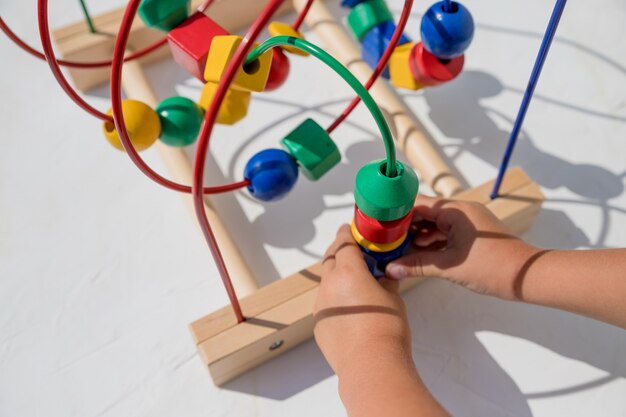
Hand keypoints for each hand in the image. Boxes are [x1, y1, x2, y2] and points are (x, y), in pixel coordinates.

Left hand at [316, 225, 450, 416]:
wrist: (371, 364)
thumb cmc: (387, 328)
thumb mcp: (393, 298)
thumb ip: (386, 281)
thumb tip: (385, 274)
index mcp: (349, 271)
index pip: (344, 243)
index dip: (347, 234)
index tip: (349, 229)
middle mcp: (329, 284)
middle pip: (330, 258)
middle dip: (339, 251)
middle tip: (352, 250)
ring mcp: (321, 304)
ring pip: (327, 282)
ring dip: (337, 277)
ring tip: (355, 284)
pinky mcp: (318, 323)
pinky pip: (325, 303)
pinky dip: (335, 299)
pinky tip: (350, 310)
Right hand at [385, 196, 538, 299]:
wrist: (528, 276)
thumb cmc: (493, 267)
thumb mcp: (450, 267)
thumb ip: (417, 265)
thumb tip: (391, 268)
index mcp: (456, 210)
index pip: (417, 203)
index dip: (395, 212)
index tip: (377, 221)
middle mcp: (460, 211)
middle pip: (424, 213)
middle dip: (403, 226)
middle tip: (382, 237)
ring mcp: (467, 222)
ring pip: (433, 225)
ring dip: (416, 236)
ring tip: (394, 248)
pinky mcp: (471, 234)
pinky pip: (444, 233)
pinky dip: (430, 242)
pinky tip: (415, 254)